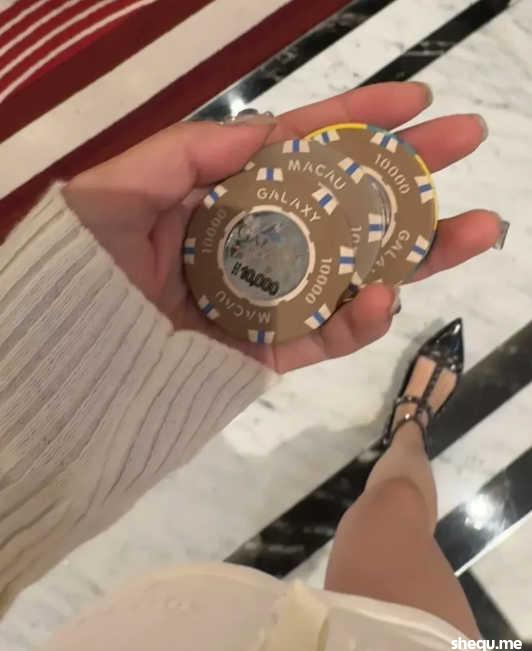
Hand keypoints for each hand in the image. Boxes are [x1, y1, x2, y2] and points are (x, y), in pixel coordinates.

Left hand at [64, 82, 498, 372]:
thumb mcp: (124, 186)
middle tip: (467, 147)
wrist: (64, 348)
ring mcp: (269, 299)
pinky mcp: (267, 352)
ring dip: (416, 253)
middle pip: (345, 205)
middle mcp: (259, 244)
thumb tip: (269, 131)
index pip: (303, 152)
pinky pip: (323, 338)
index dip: (358, 121)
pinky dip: (358, 321)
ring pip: (354, 274)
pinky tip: (387, 294)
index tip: (415, 100)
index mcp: (229, 197)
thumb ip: (193, 153)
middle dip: (409, 174)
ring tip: (471, 229)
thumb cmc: (83, 259)